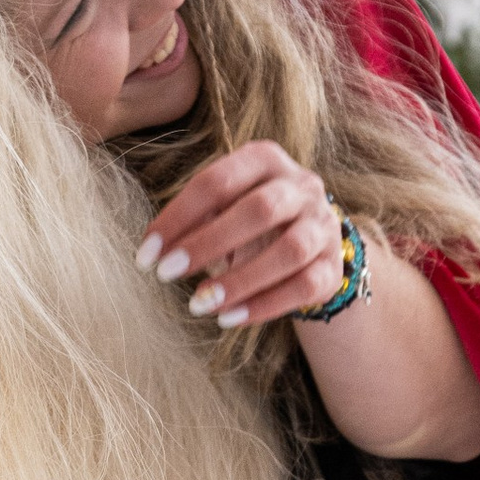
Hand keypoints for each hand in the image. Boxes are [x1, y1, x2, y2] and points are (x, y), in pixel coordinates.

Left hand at [137, 143, 344, 330]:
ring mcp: (323, 226)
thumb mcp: (223, 207)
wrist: (309, 243)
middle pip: (259, 210)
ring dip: (239, 281)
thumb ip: (193, 217)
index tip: (146, 253)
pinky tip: (229, 319)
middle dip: (207, 243)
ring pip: (289, 251)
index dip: (179, 217)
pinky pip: (304, 287)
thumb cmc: (250, 221)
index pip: (218, 182)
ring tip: (200, 304)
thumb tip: (151, 246)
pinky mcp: (333, 267)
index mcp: (265, 160)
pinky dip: (264, 305)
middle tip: (166, 274)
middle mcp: (302, 187)